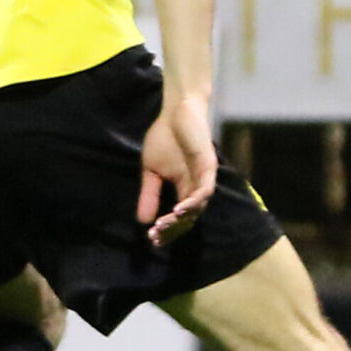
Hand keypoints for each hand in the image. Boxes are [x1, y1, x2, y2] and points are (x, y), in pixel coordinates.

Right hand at [137, 94, 218, 246]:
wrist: (175, 111)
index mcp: (185, 189)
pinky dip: (193, 202)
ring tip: (165, 226)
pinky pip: (204, 190)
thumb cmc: (165, 137)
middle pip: (189, 217)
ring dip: (182, 219)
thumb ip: (149, 194)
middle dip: (173, 229)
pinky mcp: (208, 166)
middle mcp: (197, 187)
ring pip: (198, 207)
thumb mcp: (151, 171)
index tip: (152, 239)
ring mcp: (204, 178)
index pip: (179, 217)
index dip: (167, 229)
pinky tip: (178, 210)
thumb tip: (142, 220)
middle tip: (157, 237)